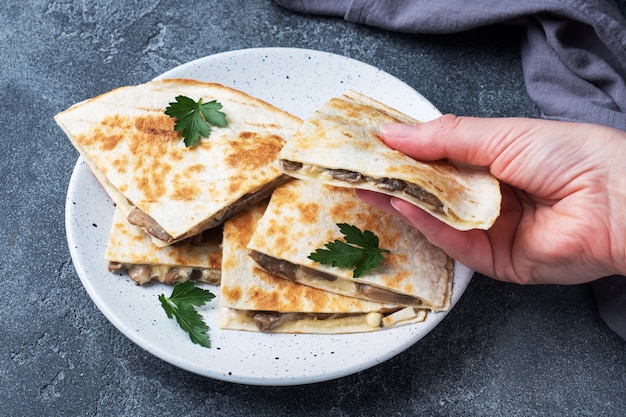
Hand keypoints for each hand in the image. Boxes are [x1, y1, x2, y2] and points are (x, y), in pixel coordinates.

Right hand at [357, 115, 625, 284]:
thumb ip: (443, 137)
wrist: (615, 200)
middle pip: (431, 190)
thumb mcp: (498, 134)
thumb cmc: (569, 155)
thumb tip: (394, 132)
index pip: (438, 157)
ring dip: (401, 200)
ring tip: (368, 184)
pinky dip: (425, 223)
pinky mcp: (494, 259)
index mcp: (493, 160)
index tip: (372, 144)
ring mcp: (489, 228)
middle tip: (359, 168)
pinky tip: (402, 203)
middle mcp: (488, 195)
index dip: (405, 151)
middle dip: (395, 178)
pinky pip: (452, 242)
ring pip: (435, 217)